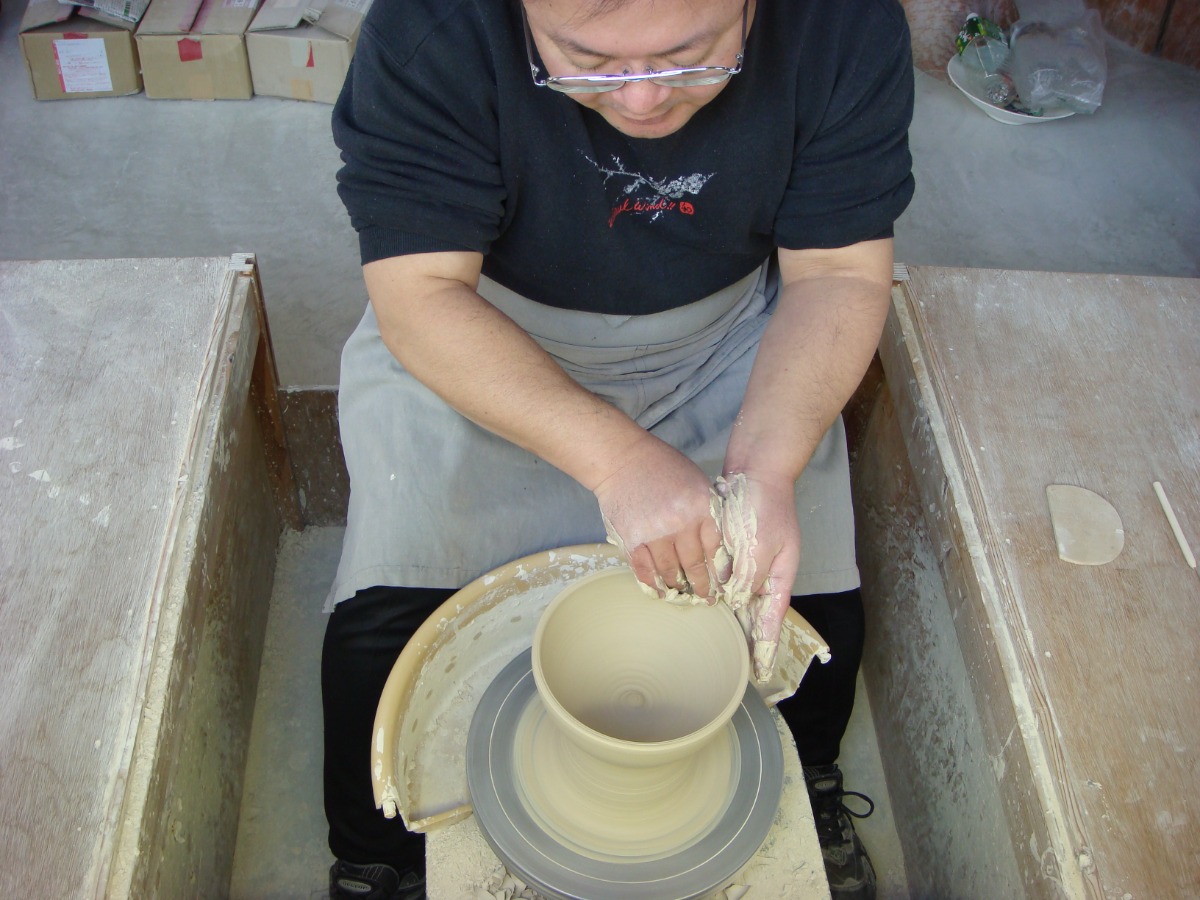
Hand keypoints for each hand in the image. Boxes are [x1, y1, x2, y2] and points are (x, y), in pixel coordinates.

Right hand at [593, 434, 723, 601]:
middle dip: (702, 585)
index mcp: (701, 507)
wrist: (623, 459)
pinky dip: (653, 583)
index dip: (719, 570)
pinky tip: (660, 590)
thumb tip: (717, 543)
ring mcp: (654, 533)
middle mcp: (680, 523)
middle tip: (707, 598)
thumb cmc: (662, 466)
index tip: (722, 582)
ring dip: (678, 585)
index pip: (716, 548)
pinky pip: (644, 570)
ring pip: (670, 571)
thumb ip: (707, 511)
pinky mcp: (632, 540)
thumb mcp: (697, 481)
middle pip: (695, 564)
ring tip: (683, 593)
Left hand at [715, 472, 799, 679]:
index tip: (764, 671)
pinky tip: (704, 601)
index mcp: (780, 573)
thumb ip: (748, 577)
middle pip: (756, 610)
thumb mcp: (759, 546)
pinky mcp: (733, 545)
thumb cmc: (764, 505)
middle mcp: (766, 569)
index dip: (768, 644)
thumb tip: (737, 601)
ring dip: (730, 614)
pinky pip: (724, 574)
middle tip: (742, 666)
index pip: (773, 617)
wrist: (757, 467)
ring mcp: (749, 556)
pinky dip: (716, 589)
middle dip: (750, 637)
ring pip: (737, 594)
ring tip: (721, 641)